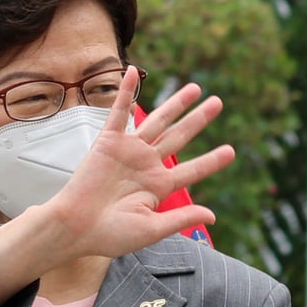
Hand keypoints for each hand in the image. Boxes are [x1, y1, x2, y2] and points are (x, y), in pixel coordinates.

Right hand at [50, 67, 234, 257]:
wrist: (75, 227)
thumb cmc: (109, 235)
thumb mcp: (152, 229)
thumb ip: (181, 219)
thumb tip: (213, 216)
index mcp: (158, 187)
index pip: (191, 170)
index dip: (211, 161)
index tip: (230, 151)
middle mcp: (146, 165)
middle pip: (179, 137)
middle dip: (198, 120)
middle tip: (217, 103)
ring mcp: (128, 151)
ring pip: (157, 121)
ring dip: (175, 104)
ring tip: (195, 88)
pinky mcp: (108, 142)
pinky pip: (119, 112)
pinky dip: (126, 92)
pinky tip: (133, 72)